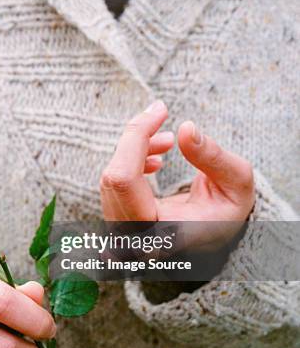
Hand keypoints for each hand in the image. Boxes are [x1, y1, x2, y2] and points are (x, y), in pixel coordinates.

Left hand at [100, 100, 254, 246]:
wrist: (215, 237)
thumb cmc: (226, 213)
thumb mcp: (237, 185)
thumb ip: (214, 158)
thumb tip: (185, 129)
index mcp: (158, 233)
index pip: (124, 181)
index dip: (135, 137)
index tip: (160, 109)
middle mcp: (132, 238)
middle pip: (113, 176)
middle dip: (136, 138)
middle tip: (161, 113)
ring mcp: (120, 232)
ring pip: (110, 178)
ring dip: (135, 150)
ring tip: (168, 141)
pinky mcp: (117, 221)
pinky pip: (112, 185)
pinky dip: (130, 162)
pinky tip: (154, 160)